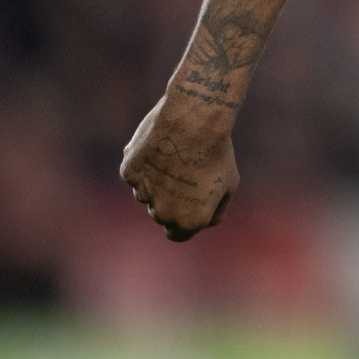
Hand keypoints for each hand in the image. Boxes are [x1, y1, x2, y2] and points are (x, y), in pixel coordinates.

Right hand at [120, 96, 238, 241]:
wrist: (195, 123)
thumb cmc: (216, 153)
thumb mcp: (229, 185)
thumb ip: (214, 210)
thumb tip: (203, 222)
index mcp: (188, 221)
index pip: (178, 235)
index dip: (184, 220)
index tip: (189, 205)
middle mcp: (163, 213)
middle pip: (162, 214)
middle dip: (172, 200)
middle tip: (187, 172)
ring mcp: (143, 193)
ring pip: (147, 193)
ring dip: (157, 181)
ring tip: (176, 156)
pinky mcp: (129, 173)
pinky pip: (136, 172)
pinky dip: (145, 163)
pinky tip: (161, 146)